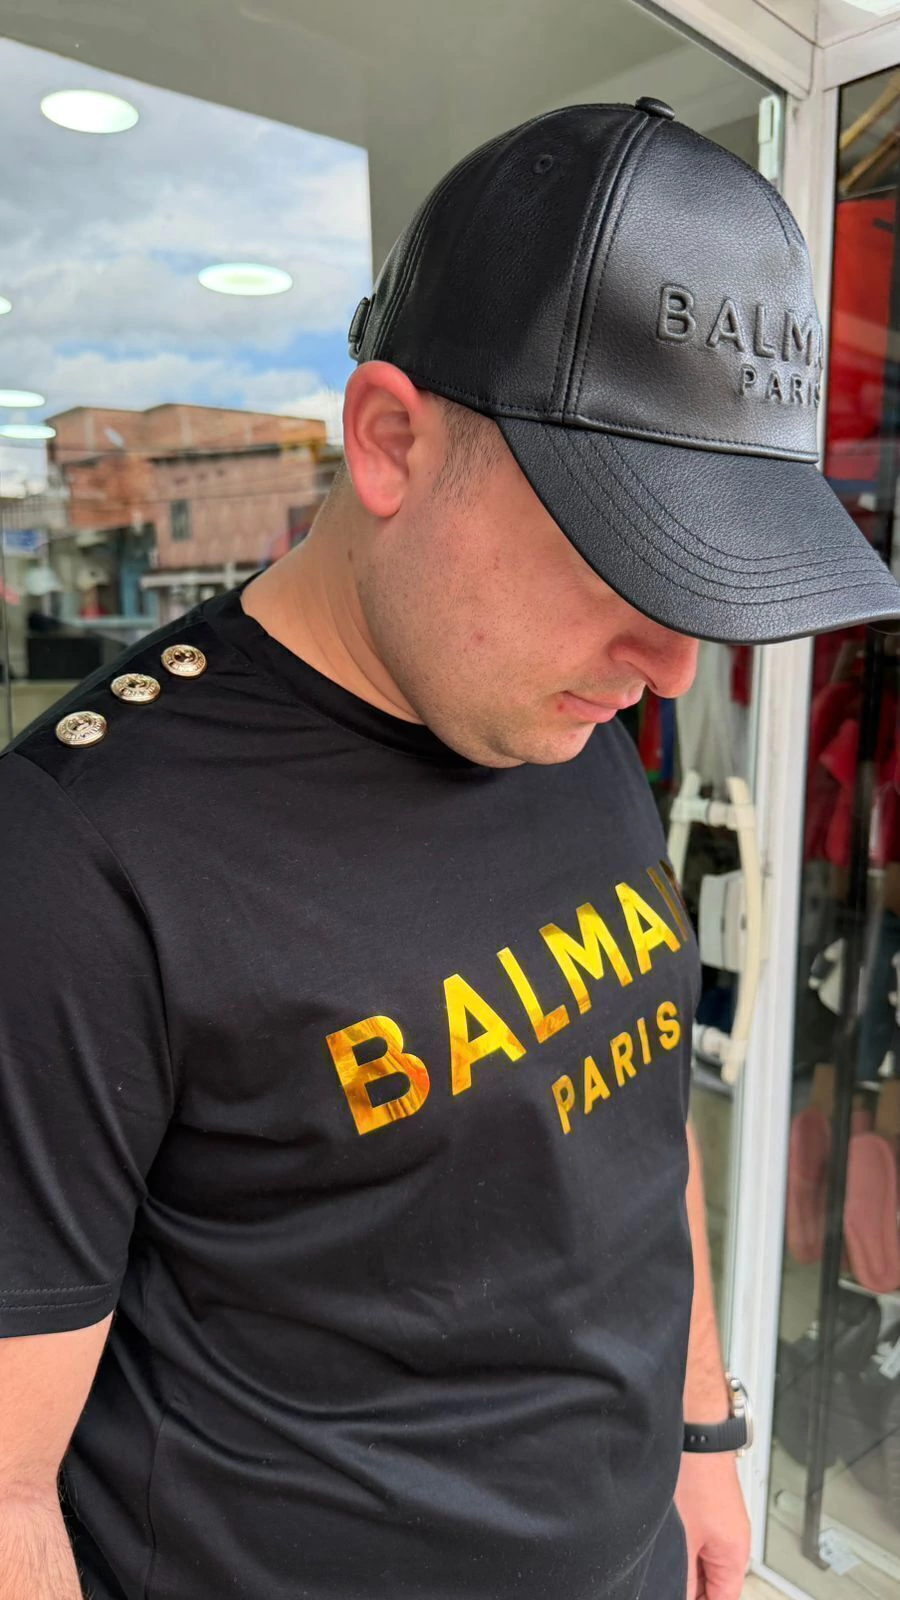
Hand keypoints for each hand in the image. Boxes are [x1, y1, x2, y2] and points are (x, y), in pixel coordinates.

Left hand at [675, 1450, 749, 1599]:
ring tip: (662, 1563)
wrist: (695, 1432)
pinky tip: (663, 1544)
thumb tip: (680, 1596)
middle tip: (664, 1582)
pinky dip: (683, 1548)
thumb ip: (684, 1578)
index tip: (673, 1596)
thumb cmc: (695, 1474)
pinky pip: (697, 1541)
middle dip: (690, 1589)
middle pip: (713, 1585)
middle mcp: (733, 1542)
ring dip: (684, 1569)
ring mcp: (720, 1524)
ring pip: (702, 1562)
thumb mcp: (683, 1540)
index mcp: (735, 1557)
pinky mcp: (708, 1508)